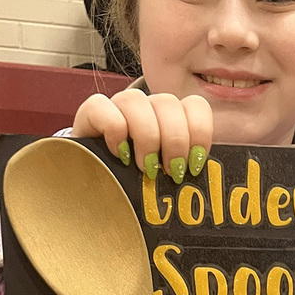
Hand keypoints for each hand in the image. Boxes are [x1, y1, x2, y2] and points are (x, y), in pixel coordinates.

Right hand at [71, 89, 212, 181]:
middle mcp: (146, 108)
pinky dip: (114, 131)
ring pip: (136, 100)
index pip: (195, 105)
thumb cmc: (139, 187)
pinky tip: (119, 154)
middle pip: (168, 102)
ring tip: (145, 168)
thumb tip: (204, 175)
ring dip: (146, 137)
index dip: (200, 132)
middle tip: (171, 172)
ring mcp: (117, 107)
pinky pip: (102, 106)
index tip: (194, 163)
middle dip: (174, 141)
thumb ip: (187, 170)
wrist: (96, 193)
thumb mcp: (168, 180)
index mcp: (170, 118)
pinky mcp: (91, 113)